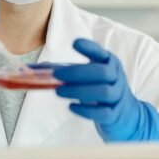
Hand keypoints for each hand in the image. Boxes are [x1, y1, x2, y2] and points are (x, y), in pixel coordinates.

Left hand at [30, 39, 158, 142]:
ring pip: (103, 92)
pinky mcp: (115, 115)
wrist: (127, 115)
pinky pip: (103, 112)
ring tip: (59, 92)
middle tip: (57, 76)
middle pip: (101, 72)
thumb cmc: (102, 90)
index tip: (75, 43)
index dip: (89, 47)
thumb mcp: (89, 77)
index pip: (101, 52)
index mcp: (109, 63)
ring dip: (79, 91)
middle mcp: (116, 77)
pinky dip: (86, 110)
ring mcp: (117, 96)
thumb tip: (32, 70)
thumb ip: (64, 71)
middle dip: (78, 73)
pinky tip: (71, 107)